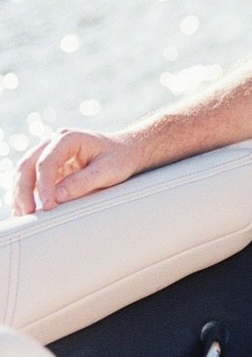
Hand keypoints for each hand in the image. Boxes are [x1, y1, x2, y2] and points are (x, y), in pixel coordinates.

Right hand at [11, 128, 144, 215]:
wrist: (126, 152)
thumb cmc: (120, 159)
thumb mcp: (108, 171)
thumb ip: (83, 182)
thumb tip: (56, 197)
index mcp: (68, 139)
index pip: (46, 162)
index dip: (43, 186)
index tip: (48, 207)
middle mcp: (53, 143)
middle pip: (27, 166)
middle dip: (23, 191)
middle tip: (28, 214)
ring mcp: (48, 154)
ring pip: (24, 173)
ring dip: (20, 194)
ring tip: (24, 217)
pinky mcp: (49, 167)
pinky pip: (30, 180)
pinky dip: (26, 195)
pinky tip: (26, 211)